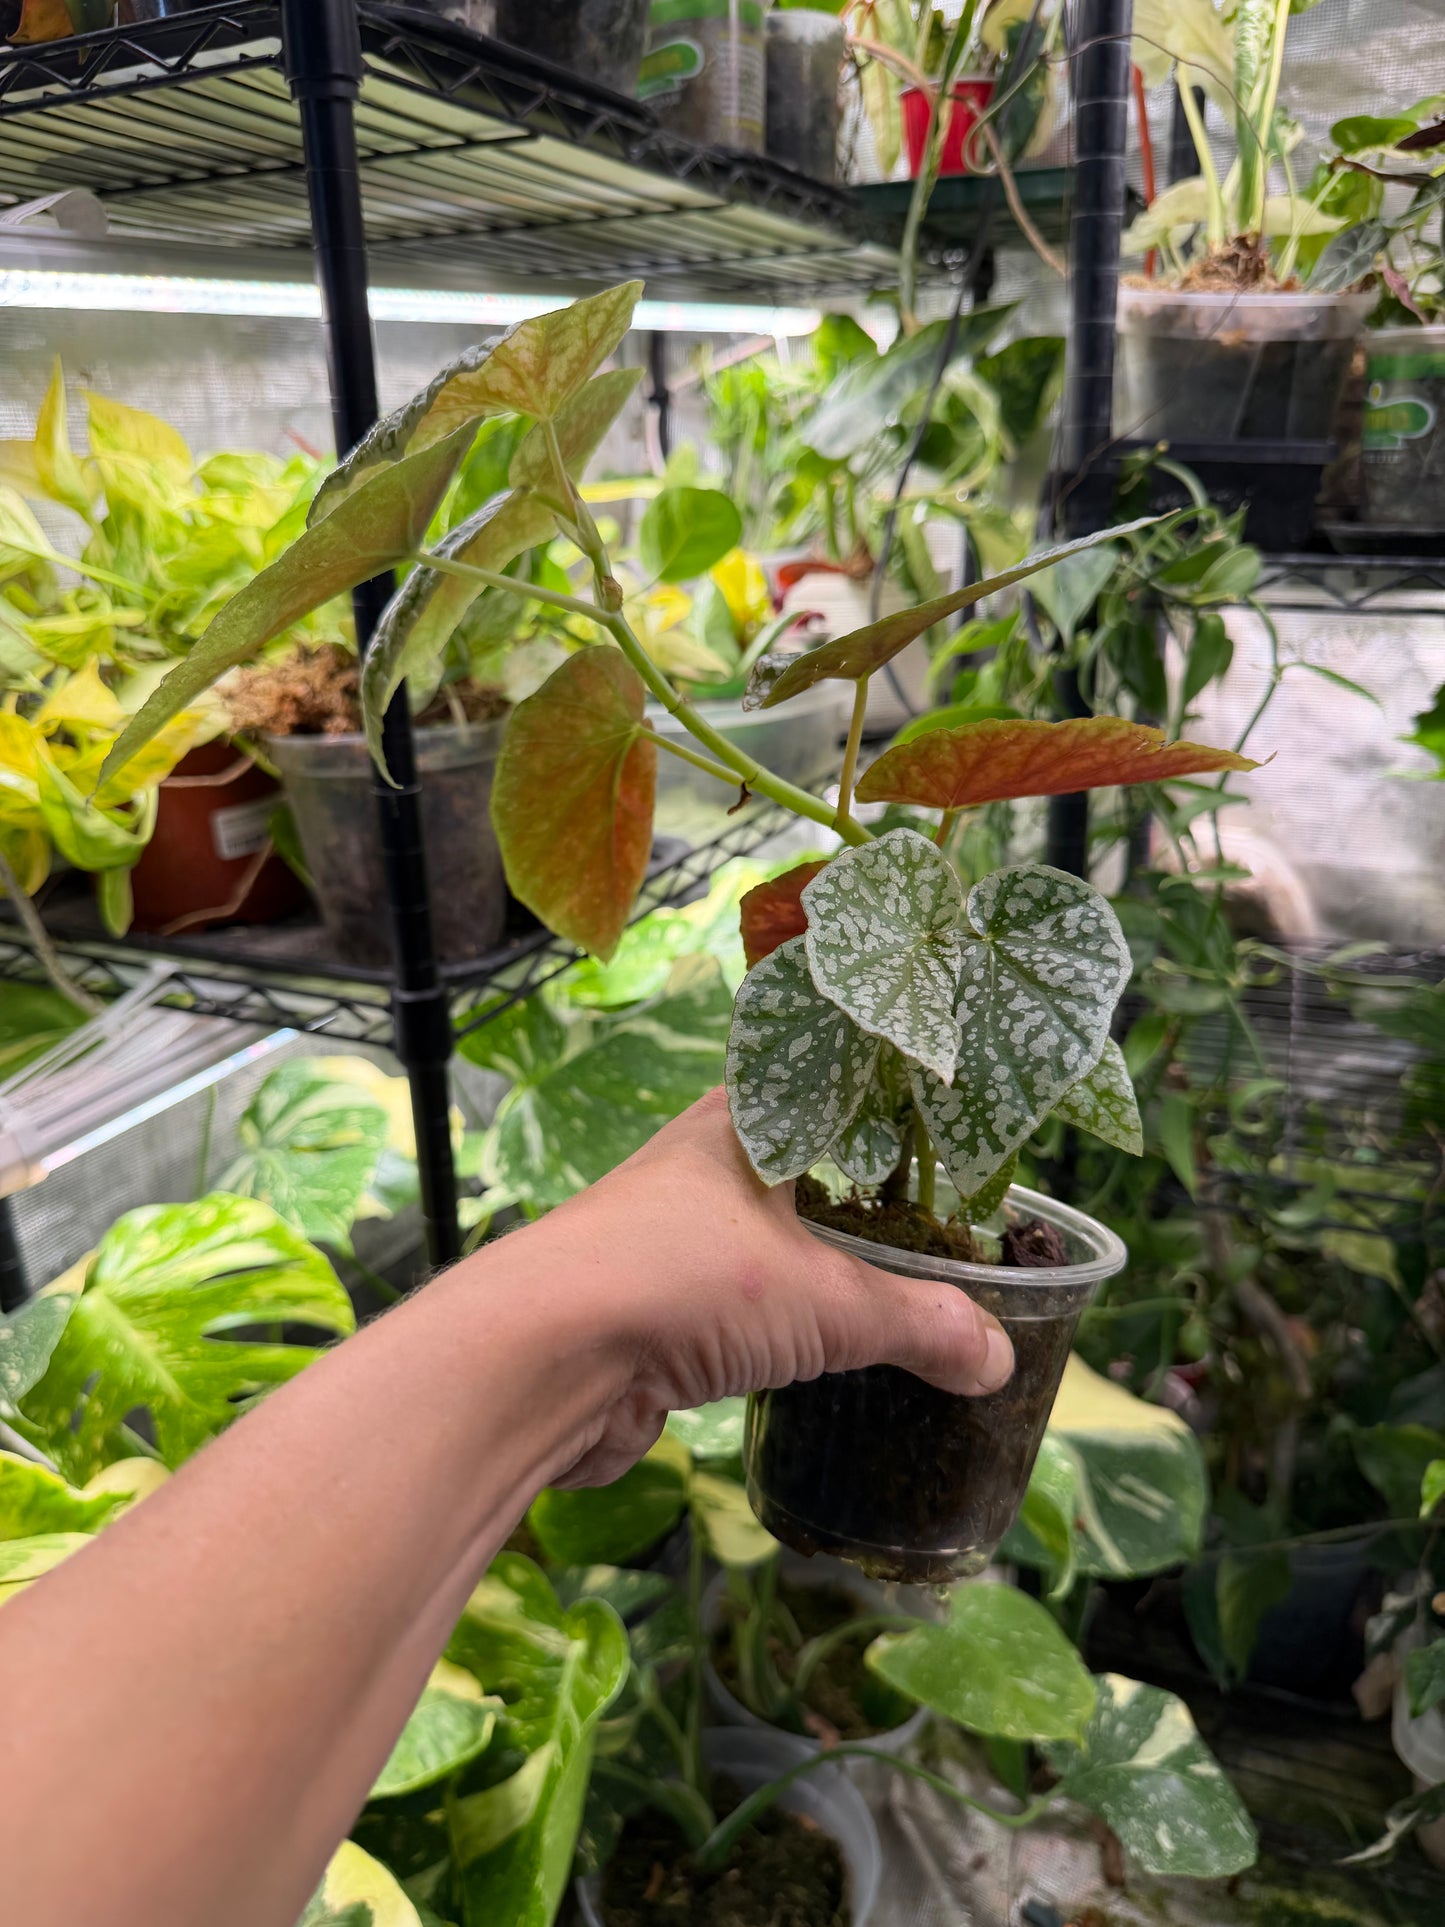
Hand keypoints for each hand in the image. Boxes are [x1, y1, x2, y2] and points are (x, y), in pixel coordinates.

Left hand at [523, 1088, 1014, 1486]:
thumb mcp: (824, 1300)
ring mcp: (672, 1240)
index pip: (836, 1094)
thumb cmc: (682, 1282)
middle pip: (811, 1178)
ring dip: (830, 1278)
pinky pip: (742, 1312)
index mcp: (743, 1121)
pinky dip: (788, 1333)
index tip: (967, 1153)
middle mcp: (704, 1166)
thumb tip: (998, 1359)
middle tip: (958, 1244)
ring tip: (912, 1305)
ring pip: (773, 1248)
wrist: (539, 1361)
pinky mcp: (652, 1312)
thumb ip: (918, 1325)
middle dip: (876, 1213)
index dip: (900, 1121)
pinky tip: (833, 1357)